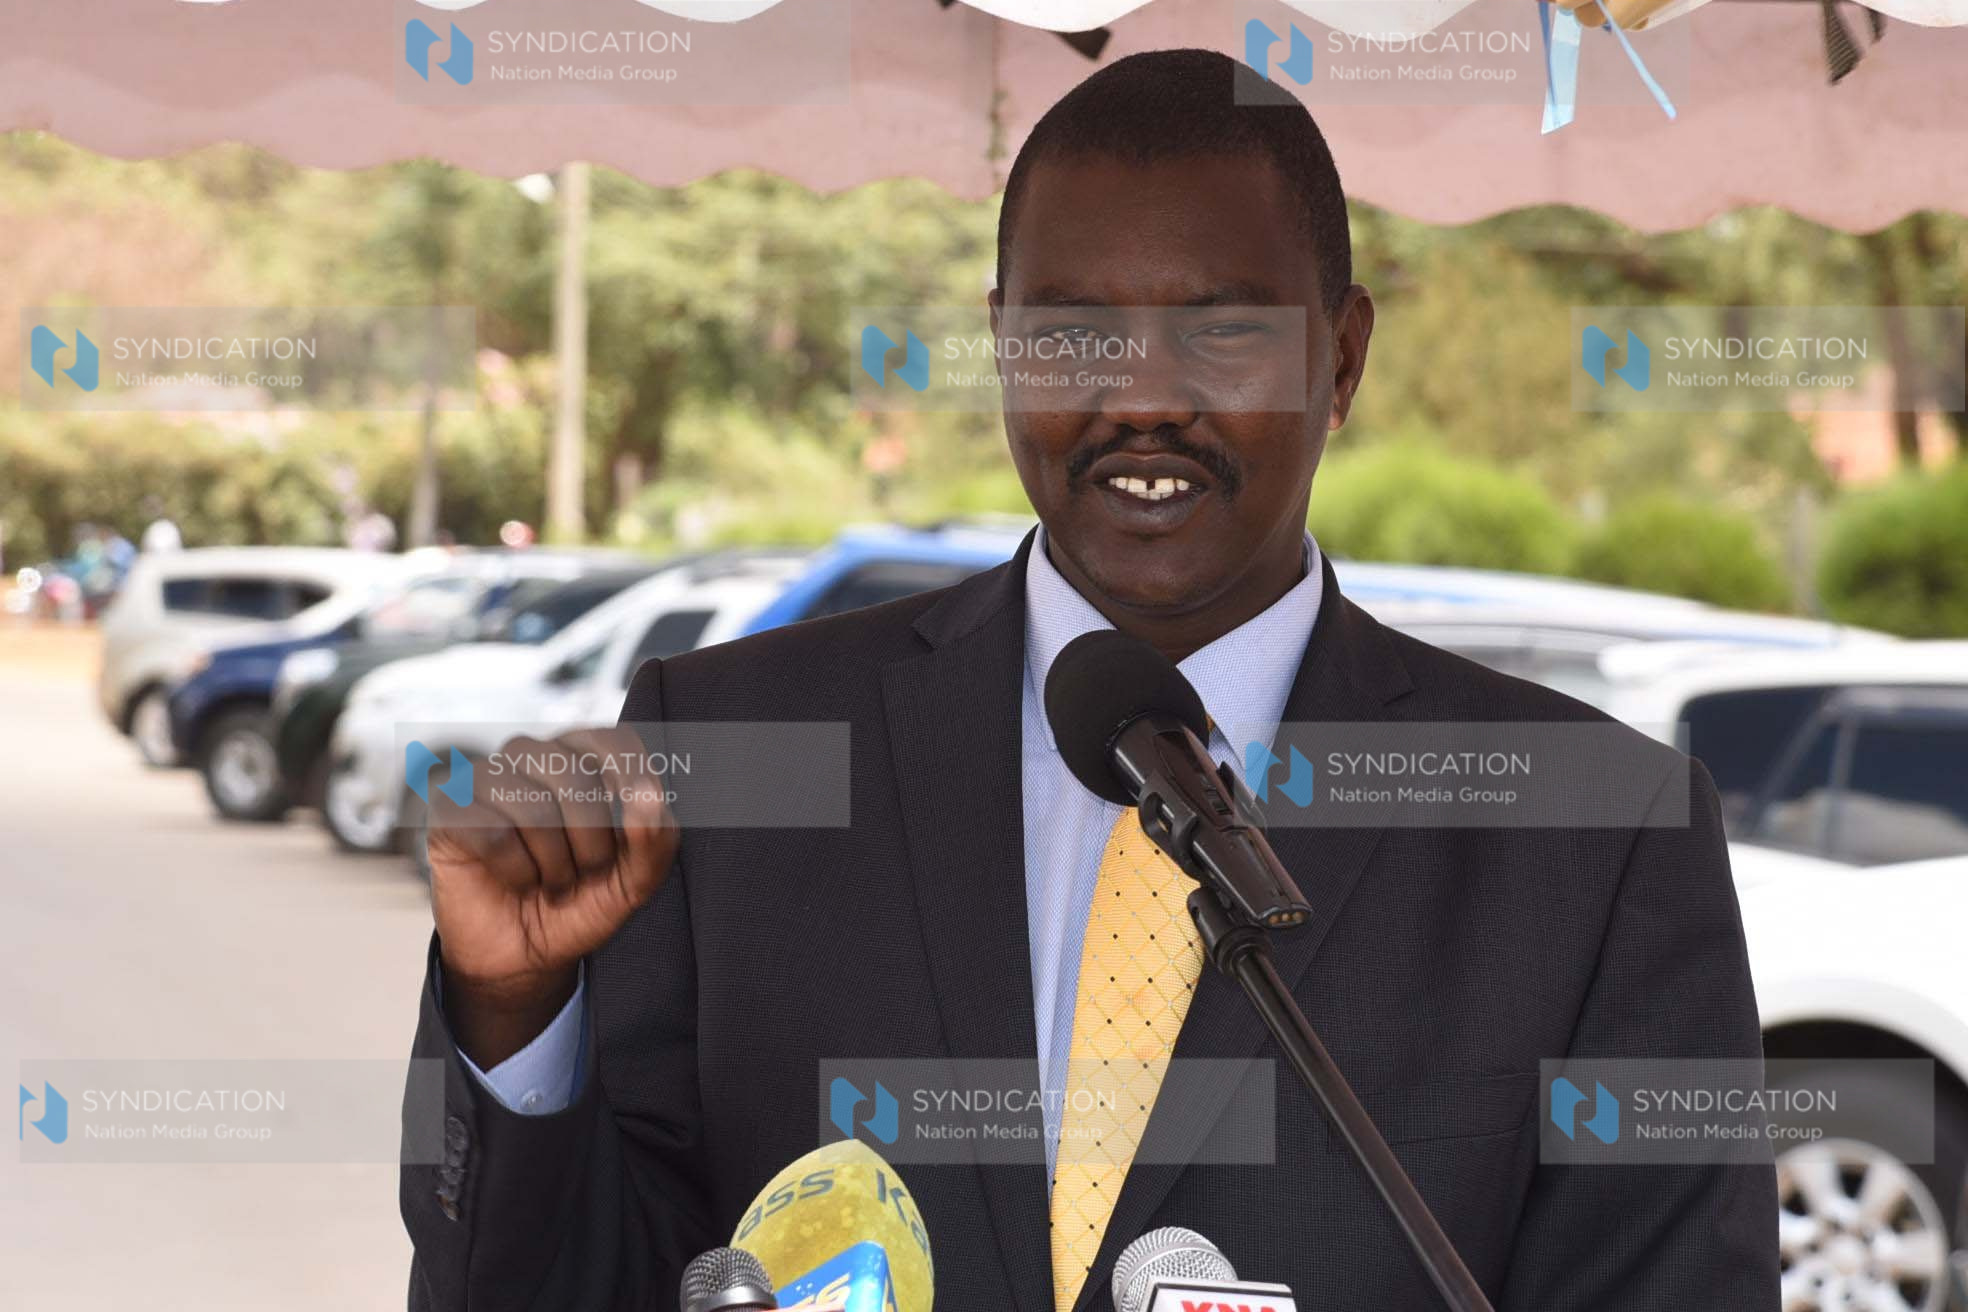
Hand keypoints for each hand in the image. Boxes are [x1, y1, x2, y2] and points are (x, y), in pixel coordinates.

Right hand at [428, 726, 678, 1066]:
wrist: (523, 953)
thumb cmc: (579, 902)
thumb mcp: (633, 881)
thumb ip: (655, 839)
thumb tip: (651, 795)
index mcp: (581, 756)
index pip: (615, 741)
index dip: (633, 781)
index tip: (639, 829)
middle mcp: (532, 754)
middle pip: (576, 777)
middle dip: (593, 843)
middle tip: (585, 872)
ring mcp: (486, 777)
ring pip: (534, 807)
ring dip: (553, 864)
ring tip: (549, 881)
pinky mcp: (449, 808)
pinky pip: (493, 833)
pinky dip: (515, 871)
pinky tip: (514, 880)